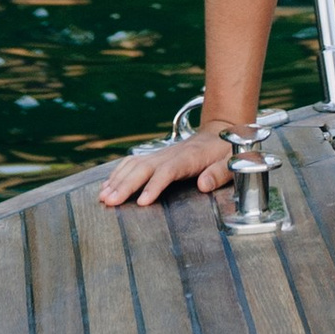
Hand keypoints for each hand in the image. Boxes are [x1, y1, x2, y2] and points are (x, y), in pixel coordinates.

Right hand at [98, 128, 235, 208]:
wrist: (220, 131)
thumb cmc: (225, 151)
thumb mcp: (231, 161)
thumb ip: (219, 173)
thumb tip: (203, 185)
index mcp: (189, 158)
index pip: (167, 171)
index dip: (154, 186)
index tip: (142, 202)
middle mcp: (170, 154)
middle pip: (144, 168)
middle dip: (125, 185)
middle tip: (110, 202)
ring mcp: (162, 154)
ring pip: (135, 165)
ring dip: (118, 180)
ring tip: (103, 197)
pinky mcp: (157, 157)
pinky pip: (134, 162)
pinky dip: (118, 173)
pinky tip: (108, 185)